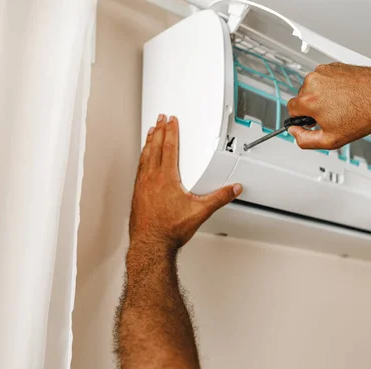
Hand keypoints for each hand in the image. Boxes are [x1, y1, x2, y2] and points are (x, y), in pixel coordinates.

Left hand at [129, 115, 241, 249]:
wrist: (151, 245)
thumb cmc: (170, 230)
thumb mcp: (200, 212)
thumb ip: (219, 198)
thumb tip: (233, 189)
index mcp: (167, 178)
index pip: (169, 148)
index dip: (171, 132)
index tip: (171, 121)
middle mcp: (152, 179)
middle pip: (155, 148)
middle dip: (158, 131)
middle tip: (160, 119)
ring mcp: (142, 186)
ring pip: (145, 157)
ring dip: (148, 143)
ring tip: (150, 133)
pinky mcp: (137, 194)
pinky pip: (139, 169)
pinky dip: (142, 158)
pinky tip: (143, 159)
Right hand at [287, 63, 370, 149]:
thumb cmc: (363, 116)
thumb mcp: (330, 140)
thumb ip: (304, 140)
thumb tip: (295, 132)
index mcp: (309, 99)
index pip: (291, 109)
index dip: (301, 118)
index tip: (311, 122)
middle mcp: (314, 81)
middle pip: (302, 97)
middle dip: (313, 107)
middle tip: (331, 116)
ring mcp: (324, 71)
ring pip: (314, 87)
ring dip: (322, 96)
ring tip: (341, 105)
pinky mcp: (334, 66)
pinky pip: (325, 79)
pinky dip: (332, 87)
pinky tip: (345, 96)